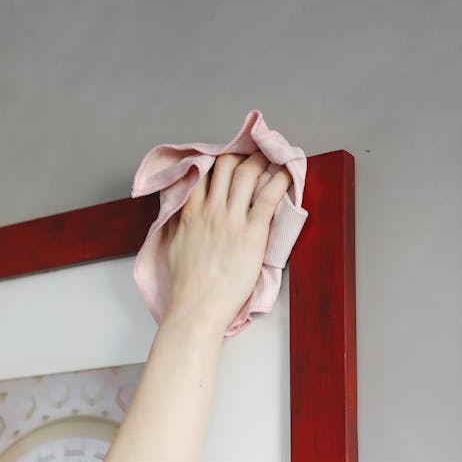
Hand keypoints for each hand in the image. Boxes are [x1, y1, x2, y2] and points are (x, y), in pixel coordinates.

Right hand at [165, 151, 290, 333]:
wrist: (198, 306)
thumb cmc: (187, 284)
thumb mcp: (173, 244)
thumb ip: (178, 220)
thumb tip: (180, 207)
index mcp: (191, 212)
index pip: (203, 171)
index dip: (218, 159)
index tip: (230, 157)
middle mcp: (211, 210)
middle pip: (226, 166)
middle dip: (242, 155)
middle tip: (255, 154)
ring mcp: (231, 221)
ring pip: (246, 174)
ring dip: (261, 161)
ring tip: (272, 157)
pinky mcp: (252, 235)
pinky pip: (267, 198)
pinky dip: (280, 181)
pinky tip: (287, 174)